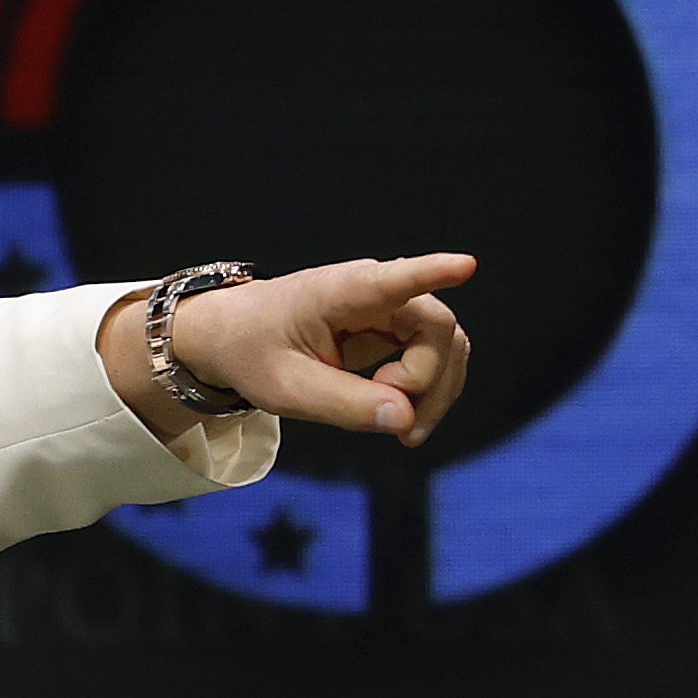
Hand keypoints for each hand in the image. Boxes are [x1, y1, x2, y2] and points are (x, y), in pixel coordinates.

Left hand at [107, 251, 476, 447]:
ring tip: (406, 433)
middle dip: (428, 382)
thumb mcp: (285, 389)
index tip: (464, 265)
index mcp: (343, 291)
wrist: (233, 337)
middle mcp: (378, 292)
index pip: (395, 278)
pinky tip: (405, 421)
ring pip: (445, 345)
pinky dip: (427, 392)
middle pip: (437, 329)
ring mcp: (391, 309)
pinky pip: (433, 357)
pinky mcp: (394, 330)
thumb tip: (404, 418)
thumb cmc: (253, 352)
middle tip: (396, 425)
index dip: (433, 272)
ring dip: (436, 391)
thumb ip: (343, 404)